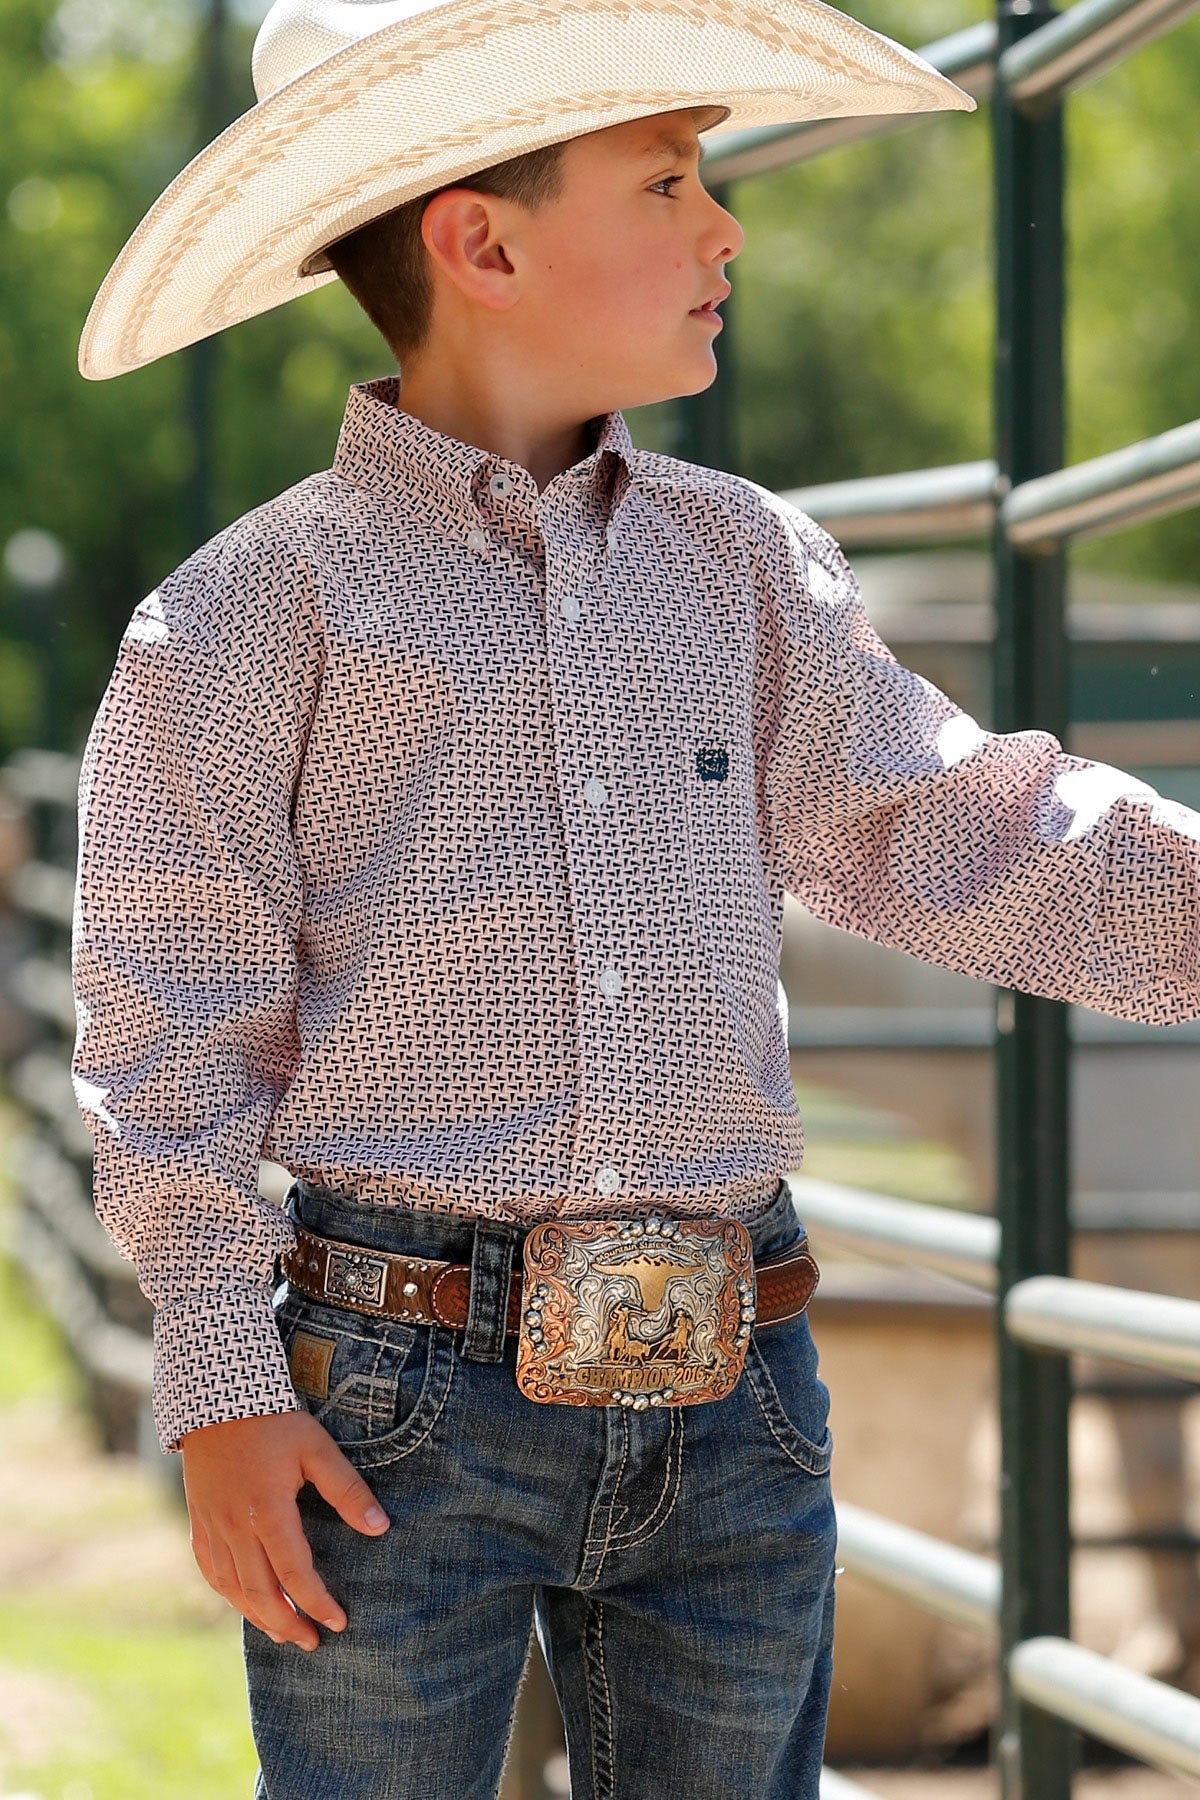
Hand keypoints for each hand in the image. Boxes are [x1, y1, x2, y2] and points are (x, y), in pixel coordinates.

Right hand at [180, 1409, 389, 1650]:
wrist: (215, 1397)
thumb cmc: (273, 1420)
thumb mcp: (317, 1448)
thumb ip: (347, 1490)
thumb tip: (381, 1527)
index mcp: (268, 1511)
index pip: (294, 1575)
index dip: (317, 1603)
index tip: (340, 1622)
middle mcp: (235, 1527)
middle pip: (260, 1594)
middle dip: (288, 1624)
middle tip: (313, 1643)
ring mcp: (212, 1526)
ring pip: (232, 1588)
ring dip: (258, 1617)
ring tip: (283, 1634)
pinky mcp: (198, 1520)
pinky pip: (210, 1571)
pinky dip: (229, 1594)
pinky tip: (245, 1603)